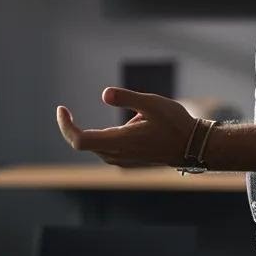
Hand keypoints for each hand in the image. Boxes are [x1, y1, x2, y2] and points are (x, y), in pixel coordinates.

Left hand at [55, 87, 196, 167]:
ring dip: (89, 132)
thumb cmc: (174, 123)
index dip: (66, 126)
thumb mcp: (152, 103)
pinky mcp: (128, 161)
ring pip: (95, 146)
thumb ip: (127, 98)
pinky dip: (100, 137)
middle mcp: (117, 155)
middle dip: (72, 127)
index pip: (80, 140)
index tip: (62, 110)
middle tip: (64, 110)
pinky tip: (120, 126)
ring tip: (104, 117)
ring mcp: (123, 160)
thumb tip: (104, 94)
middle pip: (83, 143)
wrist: (193, 146)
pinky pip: (105, 149)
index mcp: (119, 142)